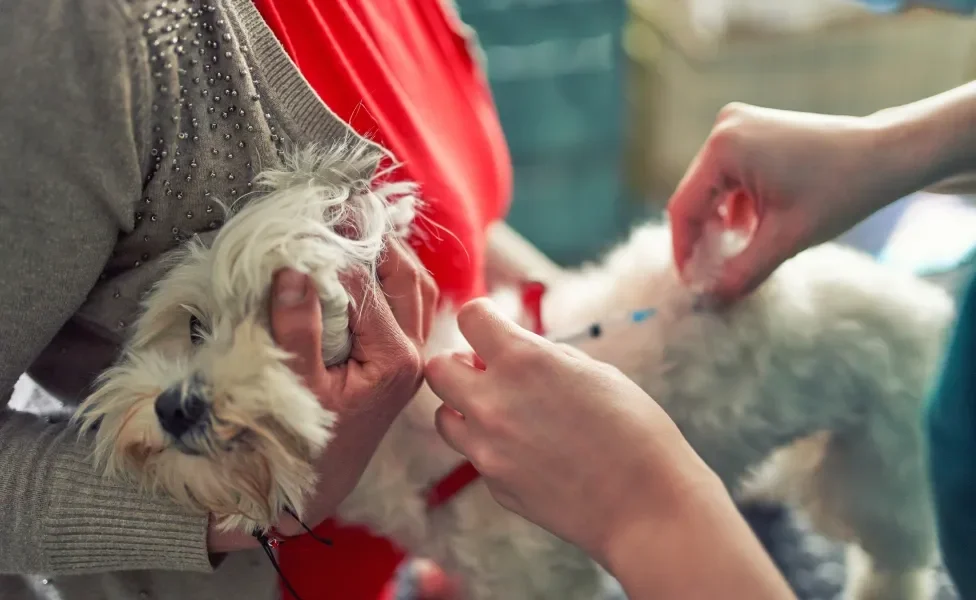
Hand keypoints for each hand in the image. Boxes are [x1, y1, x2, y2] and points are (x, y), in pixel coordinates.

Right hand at [208, 241, 436, 548]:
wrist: (317, 485)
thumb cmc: (304, 442)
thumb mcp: (295, 387)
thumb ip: (297, 330)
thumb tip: (293, 270)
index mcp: (394, 359)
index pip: (367, 285)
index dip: (336, 251)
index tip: (308, 224)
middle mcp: (414, 355)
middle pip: (408, 277)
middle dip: (377, 239)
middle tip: (343, 208)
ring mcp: (412, 357)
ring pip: (416, 287)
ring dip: (389, 255)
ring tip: (353, 226)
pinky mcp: (401, 360)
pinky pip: (408, 305)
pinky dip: (390, 278)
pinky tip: (363, 262)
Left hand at [424, 299, 718, 565]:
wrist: (647, 507)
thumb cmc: (635, 430)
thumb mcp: (594, 371)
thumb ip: (542, 357)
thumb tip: (509, 350)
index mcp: (523, 361)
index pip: (470, 318)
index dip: (483, 318)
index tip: (494, 328)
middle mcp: (492, 402)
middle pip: (437, 368)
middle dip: (460, 364)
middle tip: (489, 372)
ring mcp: (487, 449)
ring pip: (442, 417)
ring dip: (464, 408)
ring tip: (505, 414)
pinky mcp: (493, 485)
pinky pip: (474, 455)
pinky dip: (490, 447)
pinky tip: (529, 453)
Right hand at [668, 103, 899, 303]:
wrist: (887, 155)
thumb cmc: (841, 191)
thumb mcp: (785, 240)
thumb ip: (740, 273)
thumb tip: (708, 302)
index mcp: (724, 147)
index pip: (684, 207)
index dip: (684, 250)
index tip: (691, 284)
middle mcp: (724, 128)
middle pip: (695, 196)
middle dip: (702, 238)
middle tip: (709, 277)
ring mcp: (738, 125)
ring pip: (711, 189)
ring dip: (719, 224)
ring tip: (732, 257)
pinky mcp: (752, 131)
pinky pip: (728, 177)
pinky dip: (735, 206)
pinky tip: (752, 231)